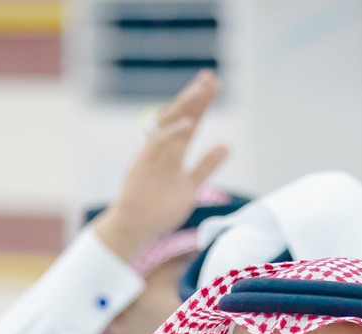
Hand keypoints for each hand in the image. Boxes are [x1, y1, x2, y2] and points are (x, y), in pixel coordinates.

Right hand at [91, 71, 229, 264]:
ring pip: (168, 124)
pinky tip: (189, 123)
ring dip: (185, 106)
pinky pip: (158, 145)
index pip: (191, 120)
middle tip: (211, 77)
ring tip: (202, 90)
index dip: (202, 103)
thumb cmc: (159, 207)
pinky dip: (172, 133)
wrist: (135, 227)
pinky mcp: (143, 166)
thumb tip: (227, 145)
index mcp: (174, 151)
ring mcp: (152, 155)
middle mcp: (163, 148)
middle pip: (180, 116)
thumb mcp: (191, 185)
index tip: (215, 83)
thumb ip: (207, 165)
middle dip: (195, 97)